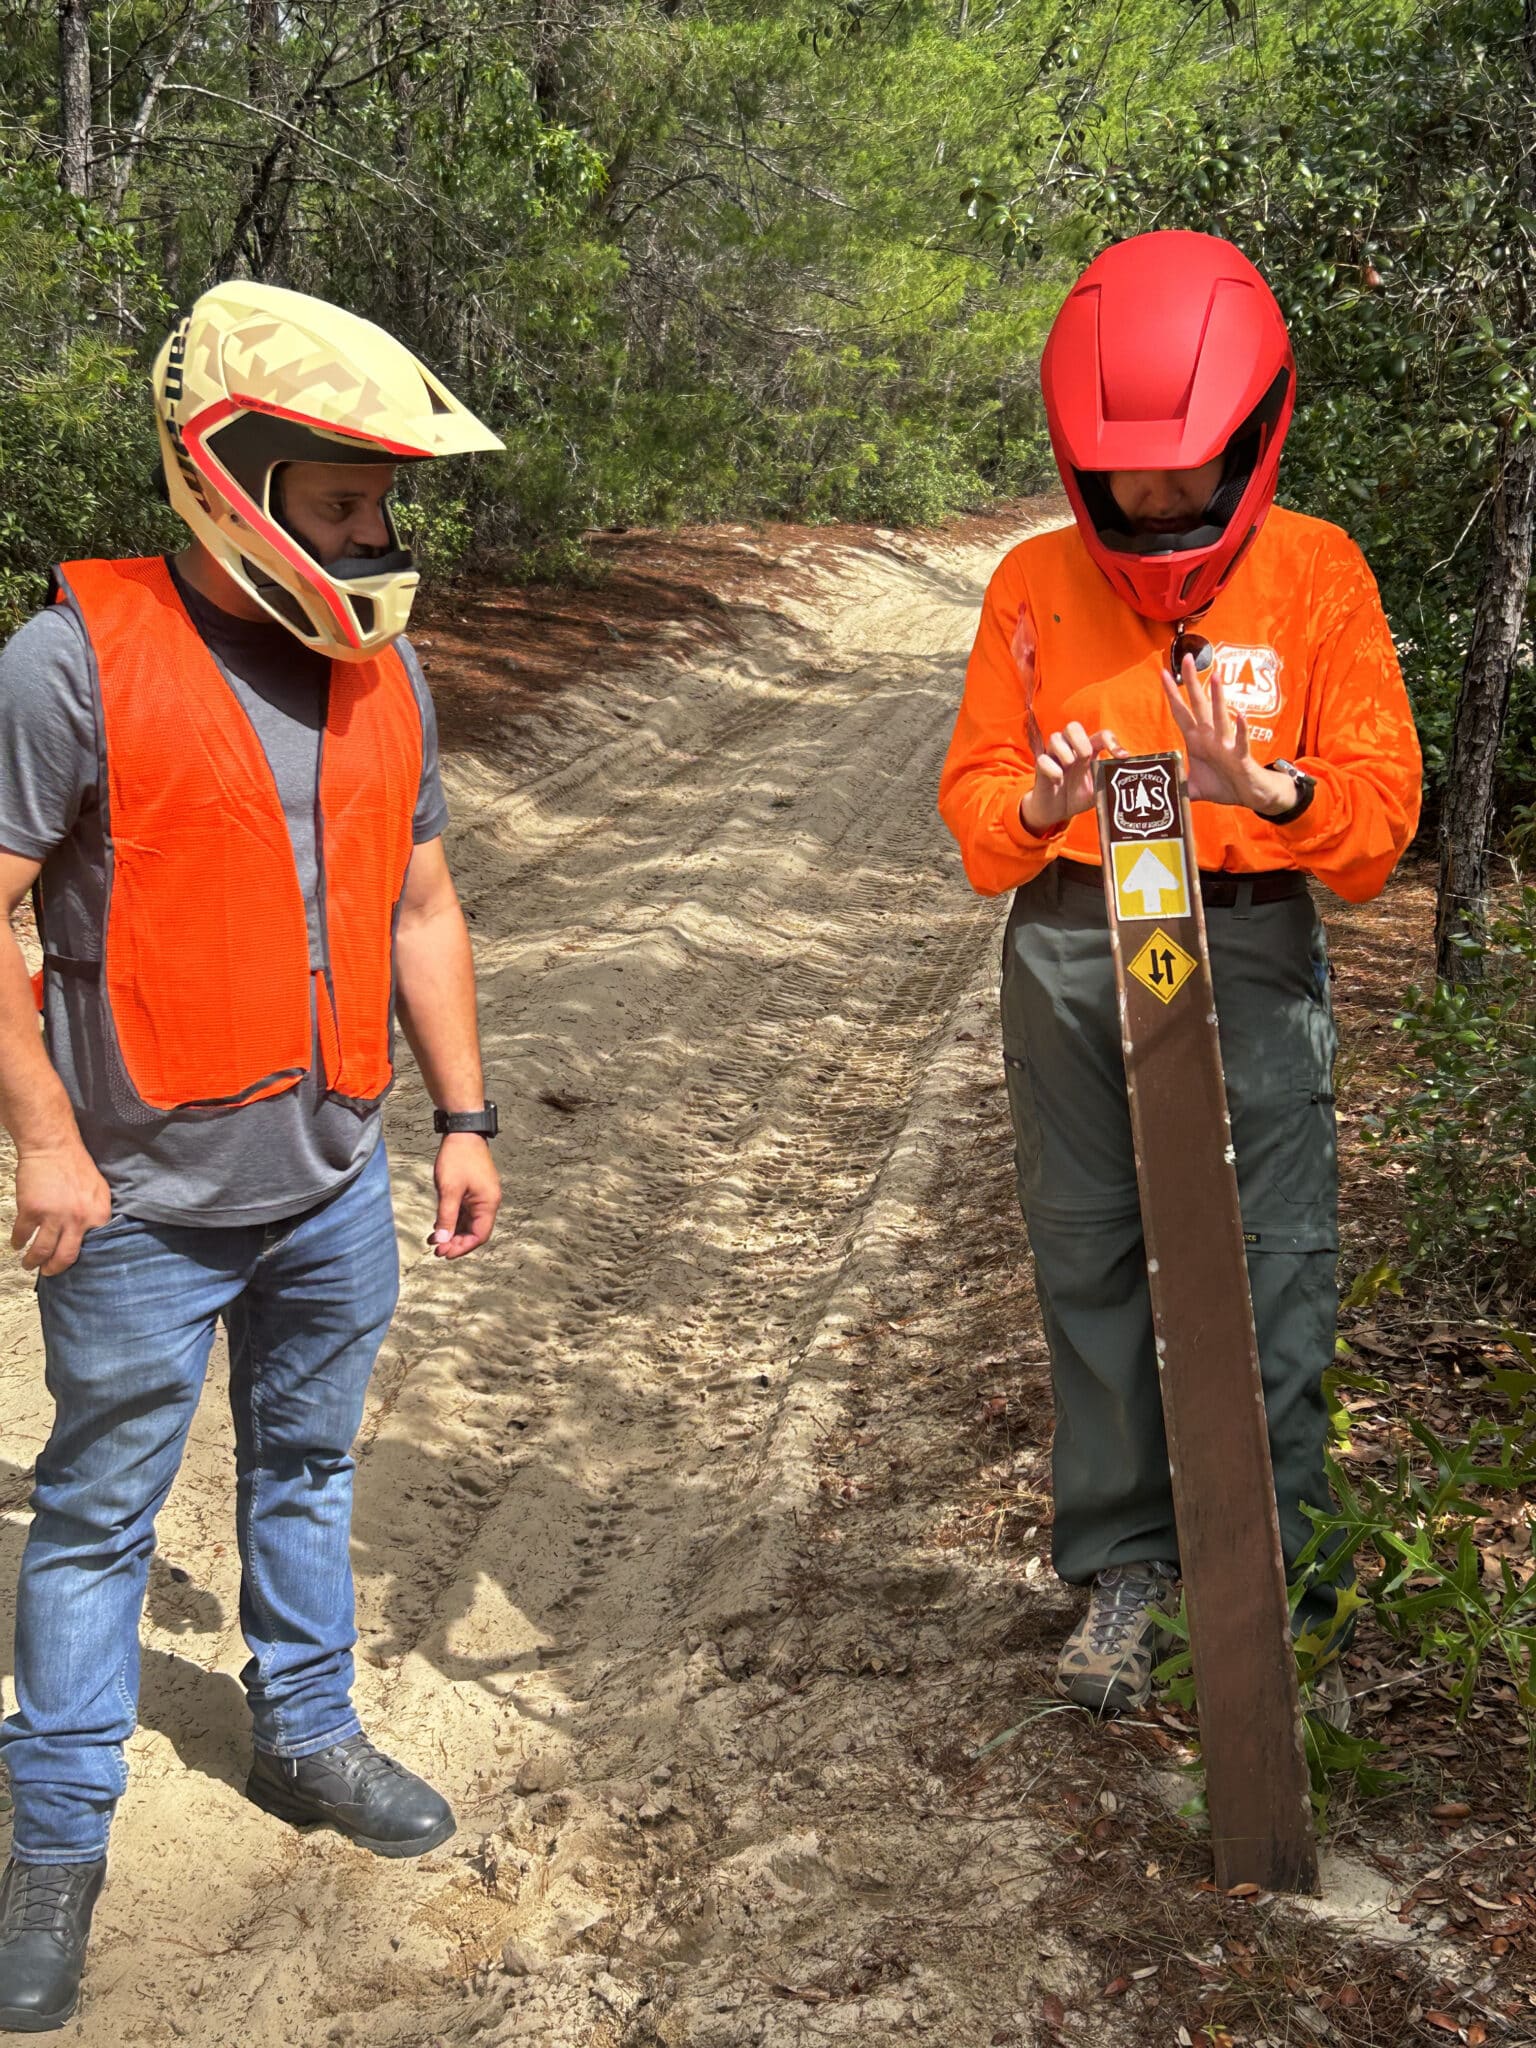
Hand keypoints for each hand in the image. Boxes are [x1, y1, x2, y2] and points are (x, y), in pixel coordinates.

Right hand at [12, 1144, 111, 1275]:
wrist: (53, 1146)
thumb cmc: (76, 1165)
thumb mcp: (99, 1191)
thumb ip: (96, 1215)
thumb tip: (91, 1237)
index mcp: (98, 1215)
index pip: (93, 1249)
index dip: (80, 1261)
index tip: (71, 1265)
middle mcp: (78, 1219)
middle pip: (65, 1256)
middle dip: (54, 1269)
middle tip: (48, 1273)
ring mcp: (54, 1216)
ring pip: (42, 1250)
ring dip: (33, 1261)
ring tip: (29, 1264)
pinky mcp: (31, 1210)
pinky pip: (23, 1235)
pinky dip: (18, 1242)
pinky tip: (17, 1244)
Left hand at [428, 1133, 500, 1258]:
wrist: (463, 1131)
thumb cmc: (459, 1158)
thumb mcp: (449, 1190)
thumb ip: (446, 1217)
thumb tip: (442, 1240)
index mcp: (488, 1203)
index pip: (479, 1235)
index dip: (462, 1247)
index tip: (444, 1253)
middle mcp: (488, 1202)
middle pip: (475, 1231)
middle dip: (456, 1242)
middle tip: (437, 1250)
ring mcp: (481, 1196)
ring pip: (469, 1222)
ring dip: (453, 1232)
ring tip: (434, 1240)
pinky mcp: (474, 1190)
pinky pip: (465, 1212)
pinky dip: (453, 1220)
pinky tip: (438, 1225)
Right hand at [1020, 723, 1127, 834]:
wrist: (1056, 812)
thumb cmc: (1078, 796)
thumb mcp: (1099, 790)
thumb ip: (1110, 780)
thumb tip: (1127, 776)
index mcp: (1088, 751)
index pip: (1101, 735)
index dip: (1113, 742)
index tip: (1122, 757)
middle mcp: (1071, 750)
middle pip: (1072, 726)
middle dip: (1081, 740)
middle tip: (1086, 757)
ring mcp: (1054, 757)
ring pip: (1055, 737)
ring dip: (1065, 752)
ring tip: (1069, 767)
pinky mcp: (1041, 768)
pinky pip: (1043, 760)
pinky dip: (1053, 769)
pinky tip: (1058, 780)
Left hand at [1160, 656, 1294, 811]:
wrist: (1249, 795)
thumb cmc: (1223, 785)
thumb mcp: (1192, 787)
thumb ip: (1175, 785)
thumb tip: (1156, 791)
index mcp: (1197, 741)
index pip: (1181, 712)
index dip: (1172, 694)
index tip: (1163, 673)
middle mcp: (1210, 737)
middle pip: (1199, 705)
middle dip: (1192, 682)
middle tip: (1187, 658)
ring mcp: (1226, 745)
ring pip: (1220, 717)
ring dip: (1218, 697)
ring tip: (1215, 676)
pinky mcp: (1240, 757)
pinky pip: (1241, 741)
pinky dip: (1242, 730)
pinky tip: (1241, 716)